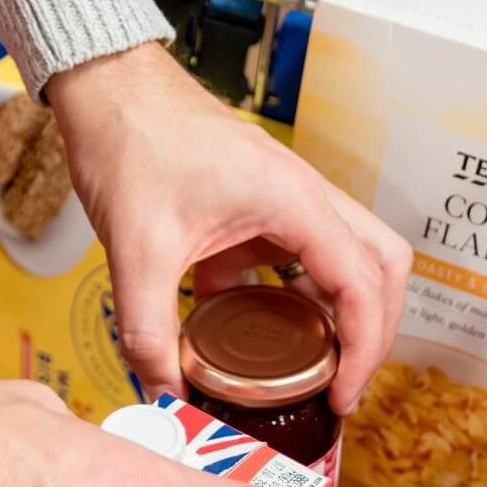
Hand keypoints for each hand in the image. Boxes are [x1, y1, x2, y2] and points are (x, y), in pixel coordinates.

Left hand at [49, 43, 411, 415]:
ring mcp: (284, 201)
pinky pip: (293, 261)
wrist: (107, 89)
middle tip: (342, 386)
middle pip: (380, 268)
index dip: (364, 349)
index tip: (343, 396)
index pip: (363, 284)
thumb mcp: (136, 251)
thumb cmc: (131, 143)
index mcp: (293, 201)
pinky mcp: (256, 209)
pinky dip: (286, 302)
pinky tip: (249, 336)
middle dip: (373, 332)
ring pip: (344, 262)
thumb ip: (149, 332)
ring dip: (335, 316)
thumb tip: (166, 394)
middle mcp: (303, 197)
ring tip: (307, 373)